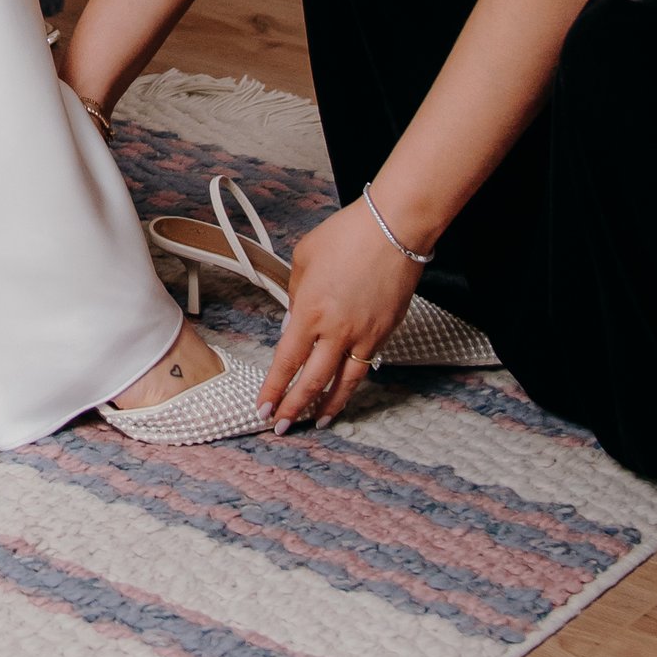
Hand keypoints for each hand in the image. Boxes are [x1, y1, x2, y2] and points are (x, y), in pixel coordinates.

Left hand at [257, 199, 421, 429]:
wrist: (394, 229)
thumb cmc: (346, 235)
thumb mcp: (304, 257)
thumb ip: (296, 294)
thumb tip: (295, 320)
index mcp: (310, 311)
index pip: (286, 362)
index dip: (274, 389)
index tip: (263, 408)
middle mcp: (336, 330)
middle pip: (313, 381)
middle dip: (294, 408)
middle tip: (282, 427)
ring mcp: (364, 334)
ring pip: (344, 383)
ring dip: (328, 406)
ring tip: (316, 421)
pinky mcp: (385, 332)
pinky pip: (365, 366)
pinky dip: (352, 384)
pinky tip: (344, 391)